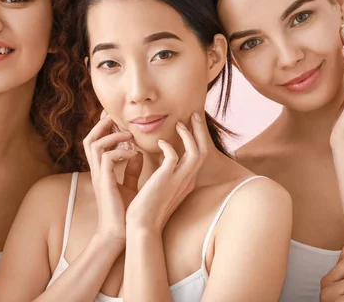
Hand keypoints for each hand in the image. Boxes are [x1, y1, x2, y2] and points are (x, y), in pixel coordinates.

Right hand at [83, 112, 142, 243]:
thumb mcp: (129, 186)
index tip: (114, 117)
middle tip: (116, 117)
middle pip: (89, 139)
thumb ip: (131, 170)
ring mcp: (99, 177)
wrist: (118, 234)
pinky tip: (134, 154)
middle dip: (101, 125)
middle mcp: (97, 171)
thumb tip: (138, 154)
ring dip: (112, 136)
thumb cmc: (124, 213)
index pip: (96, 142)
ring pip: (94, 144)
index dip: (102, 128)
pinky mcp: (104, 183)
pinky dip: (120, 152)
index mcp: (102, 170)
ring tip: (129, 137)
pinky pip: (106, 158)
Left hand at [126, 112, 207, 232]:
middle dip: (199, 131)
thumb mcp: (159, 189)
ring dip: (189, 135)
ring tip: (180, 123)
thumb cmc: (146, 211)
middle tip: (193, 115)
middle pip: (203, 150)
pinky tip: (159, 143)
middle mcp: (188, 181)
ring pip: (195, 151)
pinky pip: (173, 156)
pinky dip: (168, 146)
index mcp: (186, 183)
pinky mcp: (167, 179)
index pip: (198, 156)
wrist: (141, 227)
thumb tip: (156, 158)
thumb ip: (162, 174)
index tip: (189, 126)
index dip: (196, 139)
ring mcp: (180, 180)